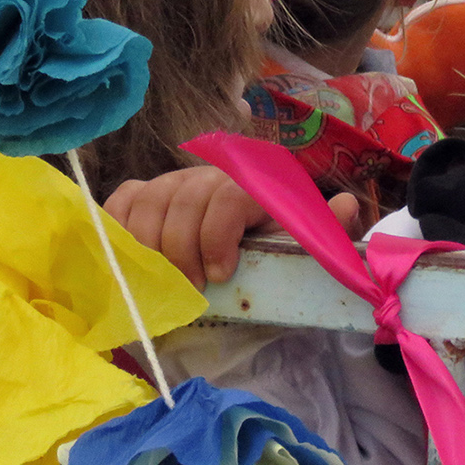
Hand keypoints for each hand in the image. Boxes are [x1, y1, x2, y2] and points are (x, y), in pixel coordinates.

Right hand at [107, 165, 364, 287]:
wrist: (240, 232)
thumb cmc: (268, 241)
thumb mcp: (300, 237)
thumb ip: (325, 226)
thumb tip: (347, 205)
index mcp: (248, 183)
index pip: (227, 196)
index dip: (218, 235)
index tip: (221, 276)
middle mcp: (206, 174)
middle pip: (183, 201)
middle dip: (183, 251)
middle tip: (192, 290)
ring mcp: (170, 181)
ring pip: (149, 202)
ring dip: (151, 248)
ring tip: (163, 283)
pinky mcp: (141, 193)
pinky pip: (120, 202)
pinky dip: (118, 230)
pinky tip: (129, 261)